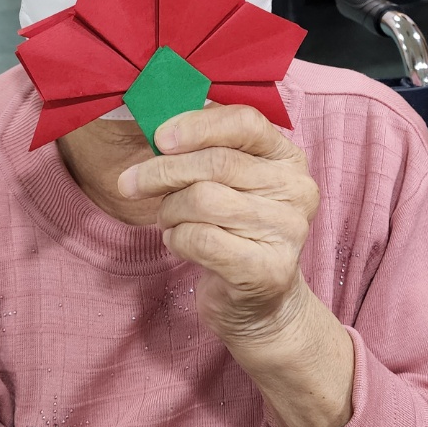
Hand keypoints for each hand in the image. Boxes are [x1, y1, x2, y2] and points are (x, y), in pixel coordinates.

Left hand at [117, 104, 319, 346]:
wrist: (257, 304)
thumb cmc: (232, 232)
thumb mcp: (226, 184)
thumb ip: (203, 150)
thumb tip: (155, 125)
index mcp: (288, 158)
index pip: (246, 122)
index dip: (197, 126)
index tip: (159, 137)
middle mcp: (297, 190)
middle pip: (217, 163)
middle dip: (162, 171)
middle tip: (130, 183)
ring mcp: (288, 232)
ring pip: (203, 200)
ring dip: (169, 210)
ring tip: (166, 219)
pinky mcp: (269, 270)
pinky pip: (201, 239)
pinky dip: (176, 238)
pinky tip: (177, 242)